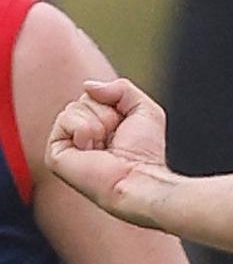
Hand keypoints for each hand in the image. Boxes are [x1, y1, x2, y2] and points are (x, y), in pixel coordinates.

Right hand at [46, 79, 168, 224]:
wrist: (138, 178)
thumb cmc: (146, 151)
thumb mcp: (144, 108)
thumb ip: (121, 88)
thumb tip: (88, 85)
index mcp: (101, 125)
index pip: (96, 94)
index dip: (115, 105)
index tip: (125, 126)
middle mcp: (82, 134)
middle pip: (85, 99)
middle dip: (107, 114)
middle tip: (115, 137)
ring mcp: (67, 143)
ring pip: (74, 108)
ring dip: (97, 123)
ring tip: (105, 145)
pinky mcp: (55, 154)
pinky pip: (64, 121)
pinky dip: (84, 130)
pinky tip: (92, 149)